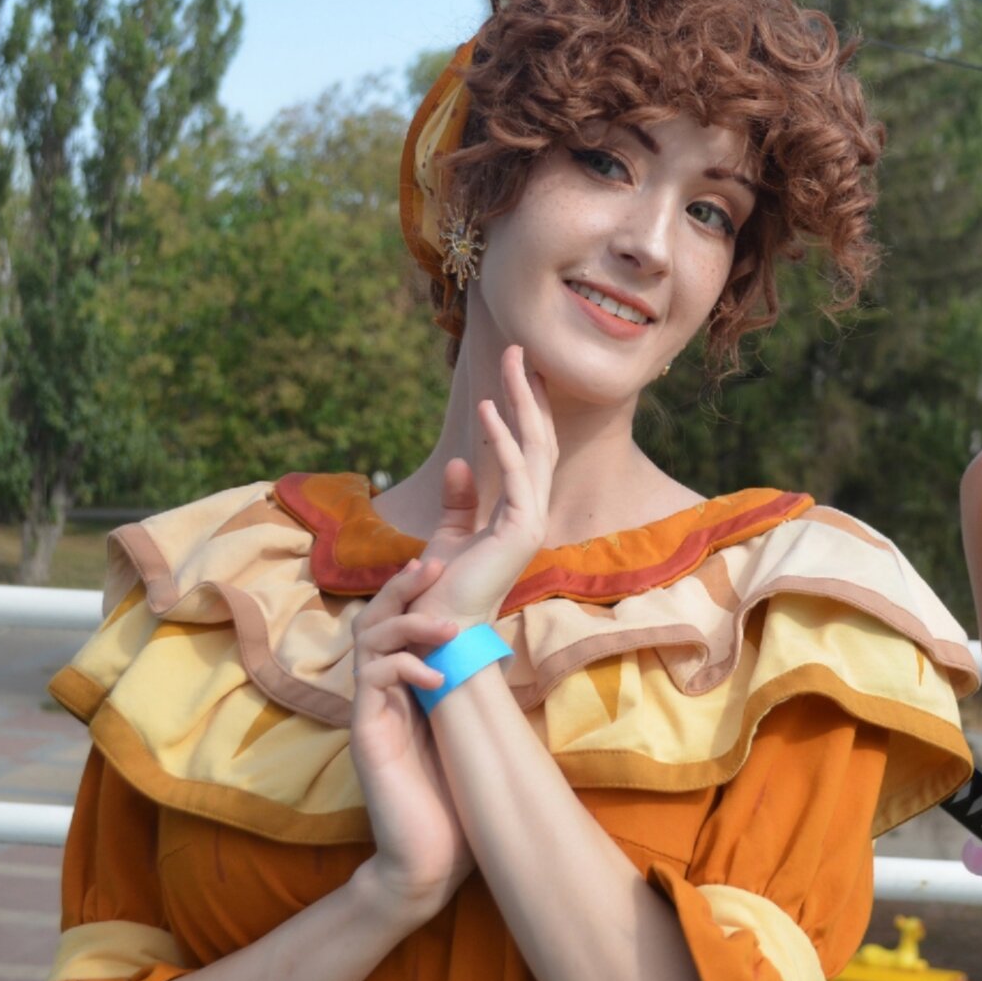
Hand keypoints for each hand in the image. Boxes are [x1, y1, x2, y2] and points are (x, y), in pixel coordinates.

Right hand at [349, 558, 473, 921]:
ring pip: (367, 643)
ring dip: (406, 622)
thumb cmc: (455, 799)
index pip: (399, 625)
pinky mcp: (365, 736)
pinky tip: (434, 675)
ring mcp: (371, 714)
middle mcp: (382, 695)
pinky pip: (370, 683)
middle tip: (429, 565)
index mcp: (406, 690)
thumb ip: (470, 693)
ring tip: (445, 624)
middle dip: (400, 588)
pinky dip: (402, 667)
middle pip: (374, 621)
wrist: (430, 860)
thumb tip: (501, 656)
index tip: (442, 566)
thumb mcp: (469, 732)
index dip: (414, 593)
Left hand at [410, 345, 557, 628]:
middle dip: (531, 393)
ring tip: (511, 363)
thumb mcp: (450, 534)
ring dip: (523, 402)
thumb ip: (460, 499)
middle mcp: (534, 511)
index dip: (529, 409)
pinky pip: (516, 473)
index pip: (531, 450)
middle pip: (540, 439)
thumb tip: (462, 461)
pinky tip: (489, 409)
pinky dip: (503, 439)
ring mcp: (532, 520)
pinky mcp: (521, 529)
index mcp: (521, 511)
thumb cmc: (444, 589)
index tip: (522, 372)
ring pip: (535, 447)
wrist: (441, 629)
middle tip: (521, 351)